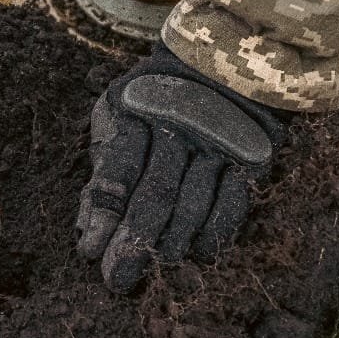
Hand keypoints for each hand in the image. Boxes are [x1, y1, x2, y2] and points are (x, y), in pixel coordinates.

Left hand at [75, 44, 288, 292]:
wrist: (223, 57)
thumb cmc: (154, 97)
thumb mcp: (118, 115)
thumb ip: (105, 169)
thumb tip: (88, 232)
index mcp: (136, 111)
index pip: (118, 168)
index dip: (104, 212)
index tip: (89, 252)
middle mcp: (179, 125)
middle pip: (155, 193)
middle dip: (134, 242)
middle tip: (117, 280)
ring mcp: (218, 141)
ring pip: (193, 203)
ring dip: (172, 243)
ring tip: (155, 267)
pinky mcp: (250, 155)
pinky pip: (233, 203)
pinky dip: (214, 232)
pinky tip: (196, 252)